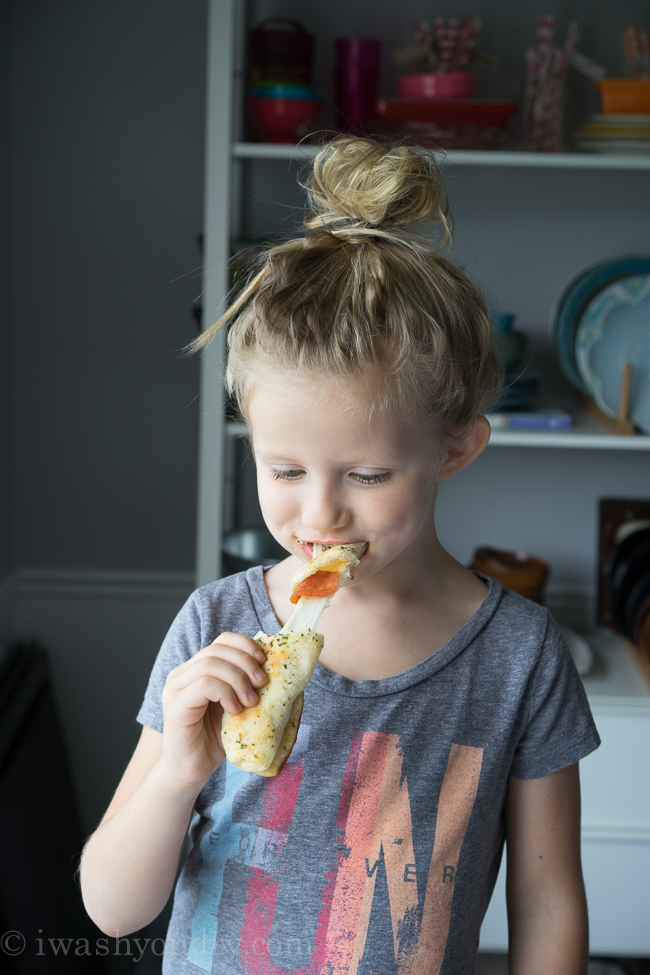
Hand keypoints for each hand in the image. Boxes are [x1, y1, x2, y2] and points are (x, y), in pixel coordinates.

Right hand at [160, 633, 266, 788]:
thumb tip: (283, 672)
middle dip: (246, 663)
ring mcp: (176, 688)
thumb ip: (249, 687)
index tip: (264, 661)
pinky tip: (235, 709)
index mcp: (197, 669)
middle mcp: (182, 674)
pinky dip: (226, 693)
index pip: (223, 640)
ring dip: (238, 679)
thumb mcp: (238, 706)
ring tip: (250, 701)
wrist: (191, 770)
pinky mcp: (175, 705)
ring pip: (211, 663)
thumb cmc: (215, 739)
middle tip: (262, 684)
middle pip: (218, 649)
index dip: (246, 645)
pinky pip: (204, 685)